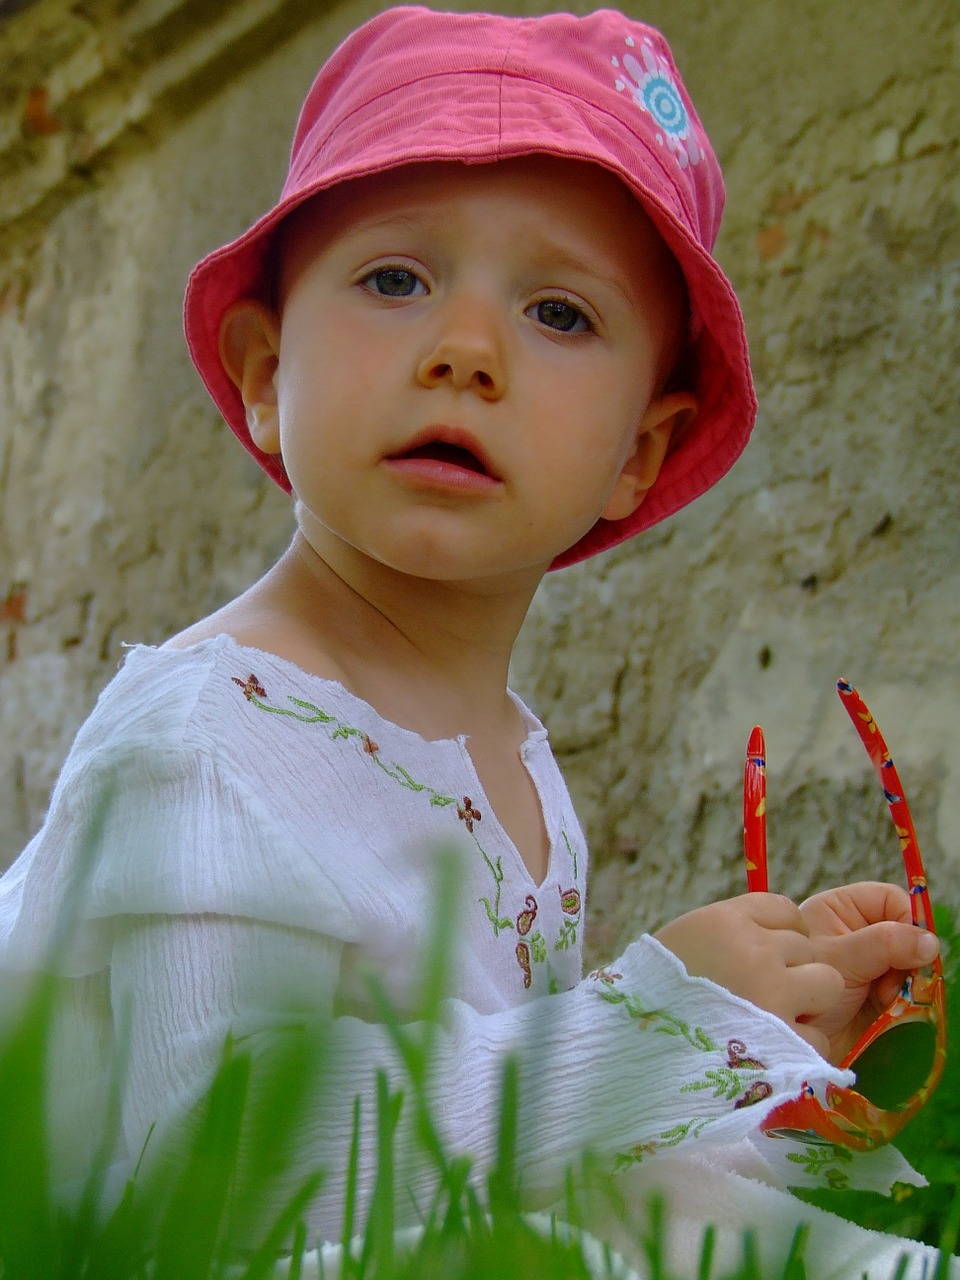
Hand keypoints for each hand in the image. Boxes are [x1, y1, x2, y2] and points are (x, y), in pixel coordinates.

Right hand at [654, 894, 843, 1057]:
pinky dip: (799, 1046)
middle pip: (809, 947)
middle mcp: (755, 949)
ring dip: (808, 1004)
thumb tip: (774, 937)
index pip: (785, 909)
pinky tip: (768, 1050)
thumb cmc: (652, 997)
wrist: (629, 1051)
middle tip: (762, 994)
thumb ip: (728, 936)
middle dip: (793, 970)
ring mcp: (773, 993)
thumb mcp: (684, 942)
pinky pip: (818, 1036)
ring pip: (828, 984)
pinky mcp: (786, 1039)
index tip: (767, 955)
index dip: (781, 933)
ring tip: (774, 1021)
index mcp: (725, 920)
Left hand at [799, 881, 939, 1063]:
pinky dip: (906, 1002)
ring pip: (910, 965)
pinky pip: (908, 993)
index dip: (906, 918)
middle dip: (907, 957)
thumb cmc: (796, 987)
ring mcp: (870, 967)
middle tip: (891, 981)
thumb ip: (882, 944)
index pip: (889, 900)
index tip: (910, 945)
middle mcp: (858, 935)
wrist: (784, 1038)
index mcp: (841, 911)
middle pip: (906, 934)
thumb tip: (929, 941)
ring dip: (905, 983)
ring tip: (883, 999)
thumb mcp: (838, 959)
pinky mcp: (879, 998)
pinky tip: (887, 1013)